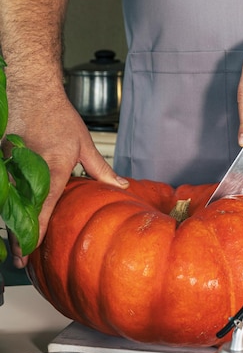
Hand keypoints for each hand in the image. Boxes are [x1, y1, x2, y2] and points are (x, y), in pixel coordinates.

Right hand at [5, 95, 128, 267]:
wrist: (34, 93)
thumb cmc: (59, 117)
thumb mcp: (85, 144)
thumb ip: (101, 170)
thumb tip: (120, 186)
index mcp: (53, 168)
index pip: (43, 207)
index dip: (35, 232)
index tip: (31, 251)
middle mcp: (30, 169)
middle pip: (20, 211)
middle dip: (19, 237)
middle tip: (21, 260)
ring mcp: (13, 164)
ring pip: (9, 201)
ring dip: (12, 222)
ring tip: (17, 244)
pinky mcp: (4, 159)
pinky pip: (5, 187)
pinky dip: (8, 203)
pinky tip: (12, 216)